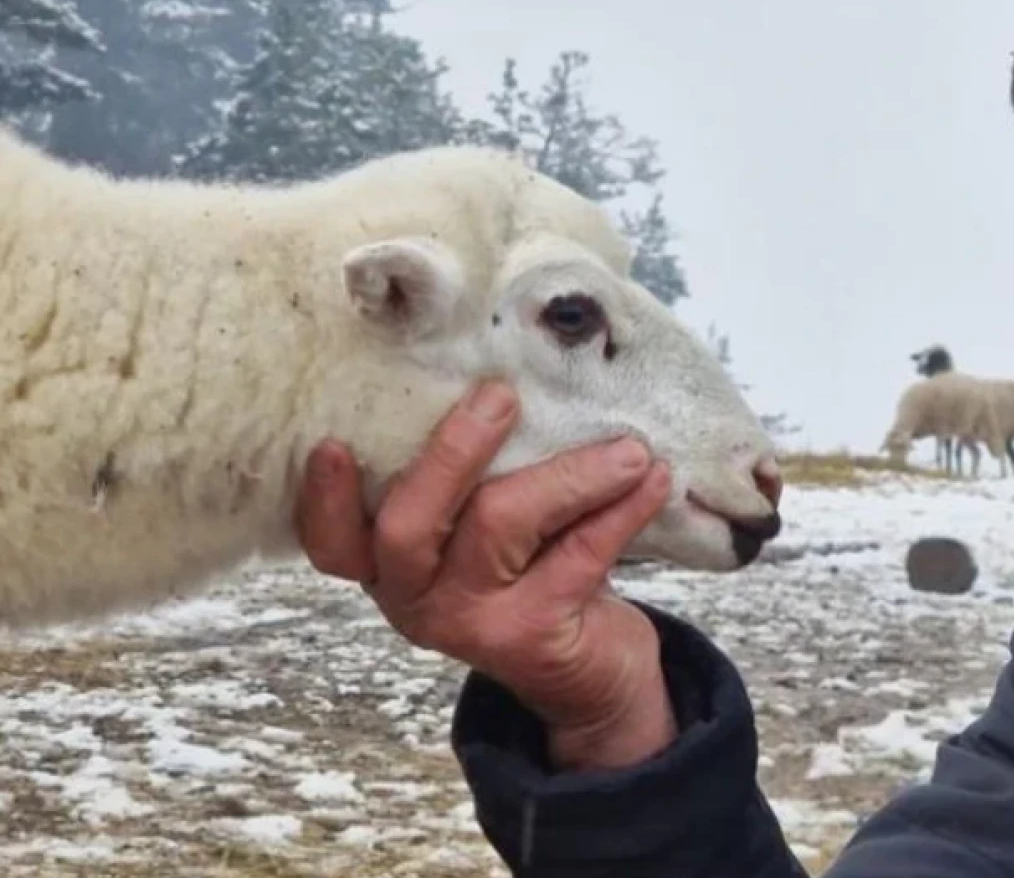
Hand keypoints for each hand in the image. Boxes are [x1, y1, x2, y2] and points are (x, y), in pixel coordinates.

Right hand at [292, 378, 679, 769]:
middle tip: (502, 397)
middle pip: (410, 524)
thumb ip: (484, 479)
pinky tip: (654, 481)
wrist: (590, 671)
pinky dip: (620, 511)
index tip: (330, 442)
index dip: (324, 499)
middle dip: (454, 452)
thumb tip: (515, 378)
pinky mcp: (532, 637)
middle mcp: (415, 601)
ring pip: (502, 525)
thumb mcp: (493, 530)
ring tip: (629, 448)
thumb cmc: (536, 571)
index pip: (334, 543)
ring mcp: (470, 624)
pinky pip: (577, 556)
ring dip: (572, 474)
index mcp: (392, 568)